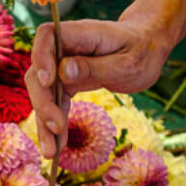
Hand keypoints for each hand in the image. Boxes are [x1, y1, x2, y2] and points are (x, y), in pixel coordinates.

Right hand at [25, 16, 173, 156]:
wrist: (147, 49)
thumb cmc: (142, 51)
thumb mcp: (128, 63)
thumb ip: (95, 68)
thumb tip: (63, 72)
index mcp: (82, 34)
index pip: (47, 36)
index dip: (41, 56)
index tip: (47, 81)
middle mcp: (66, 49)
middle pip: (38, 71)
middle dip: (42, 101)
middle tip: (56, 127)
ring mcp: (63, 66)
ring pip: (42, 92)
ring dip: (43, 121)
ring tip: (52, 151)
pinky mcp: (66, 82)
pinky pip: (54, 103)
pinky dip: (53, 124)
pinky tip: (56, 146)